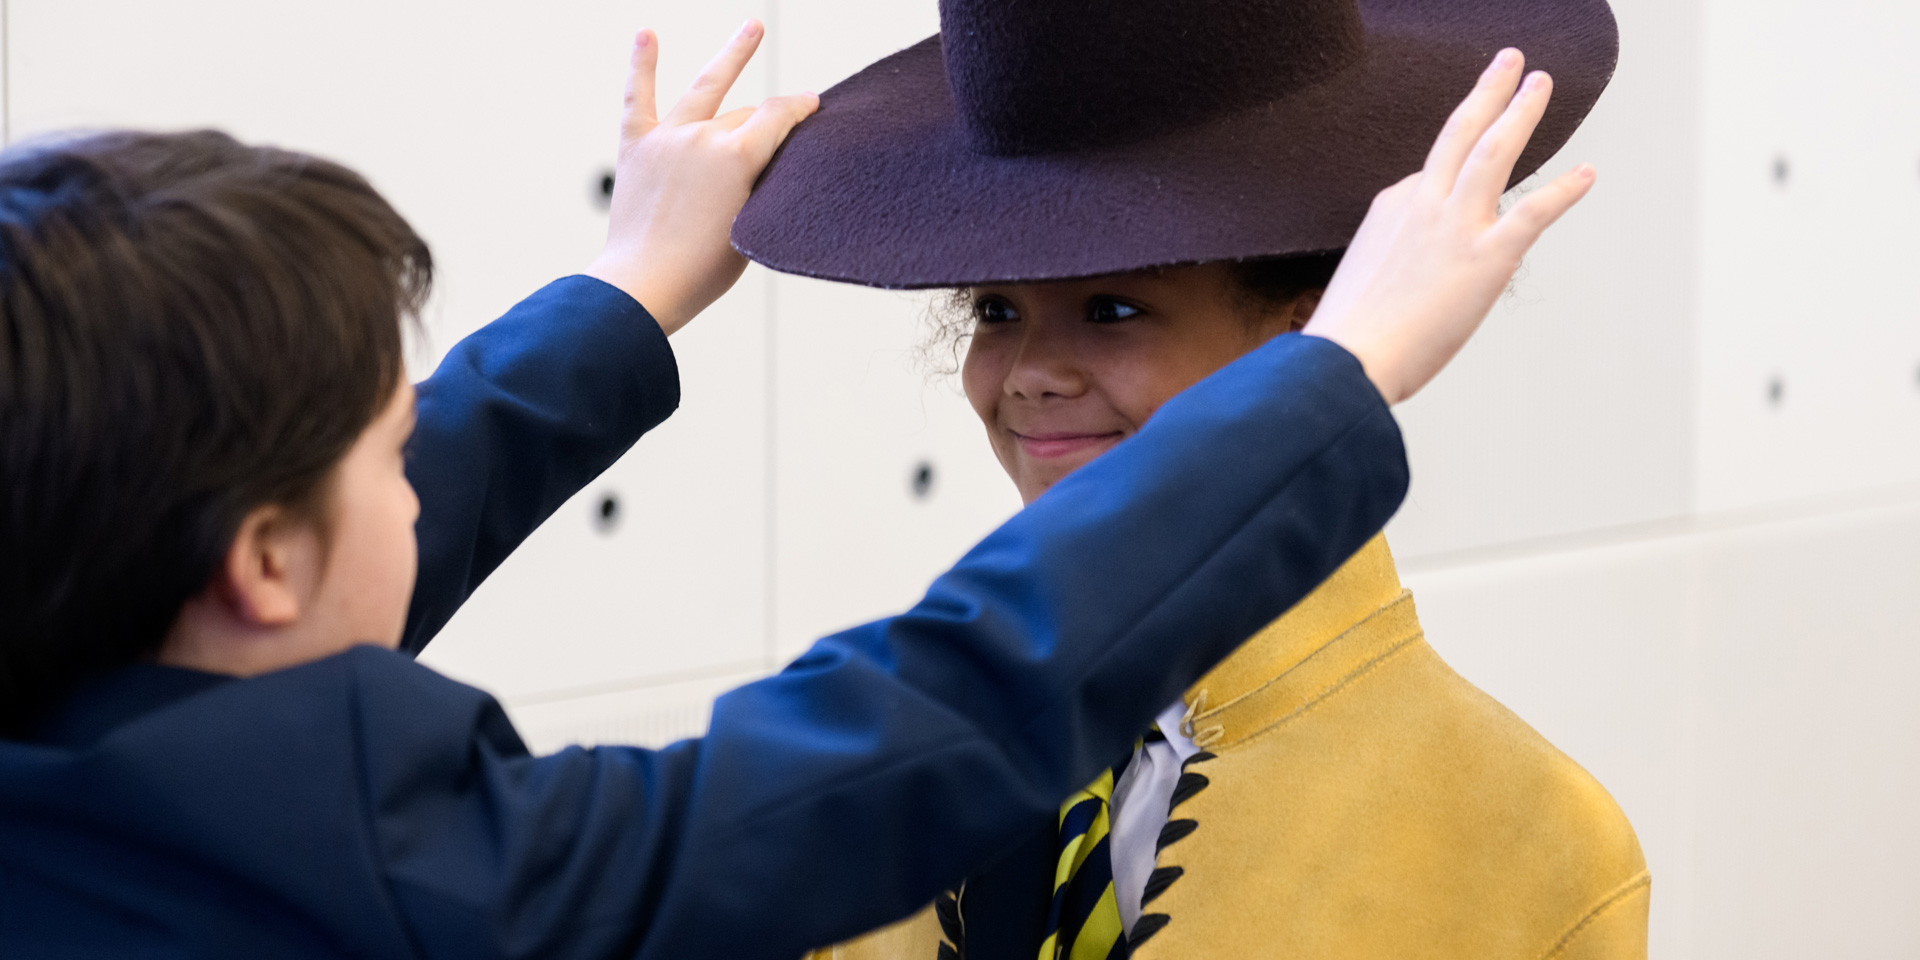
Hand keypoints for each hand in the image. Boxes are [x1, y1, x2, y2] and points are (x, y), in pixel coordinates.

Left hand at [585, 21, 818, 334]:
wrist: (643, 286)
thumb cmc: (700, 271)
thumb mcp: (751, 226)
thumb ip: (758, 185)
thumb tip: (762, 158)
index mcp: (737, 157)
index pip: (778, 117)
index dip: (800, 107)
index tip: (813, 104)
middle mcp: (702, 137)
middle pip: (744, 113)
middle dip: (766, 116)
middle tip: (785, 114)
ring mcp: (668, 138)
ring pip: (703, 87)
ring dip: (732, 55)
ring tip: (752, 28)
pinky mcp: (637, 147)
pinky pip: (639, 98)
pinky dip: (642, 66)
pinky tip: (646, 35)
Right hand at [1302, 49, 1595, 404]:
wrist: (1347, 359)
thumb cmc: (1350, 334)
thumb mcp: (1361, 278)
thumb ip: (1389, 259)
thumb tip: (1407, 271)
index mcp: (1392, 209)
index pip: (1432, 174)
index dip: (1454, 171)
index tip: (1467, 168)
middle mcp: (1423, 205)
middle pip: (1460, 132)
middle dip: (1488, 91)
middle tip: (1510, 63)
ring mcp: (1456, 227)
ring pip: (1494, 151)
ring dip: (1521, 113)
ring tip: (1540, 83)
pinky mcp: (1486, 257)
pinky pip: (1533, 213)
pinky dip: (1563, 190)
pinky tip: (1587, 175)